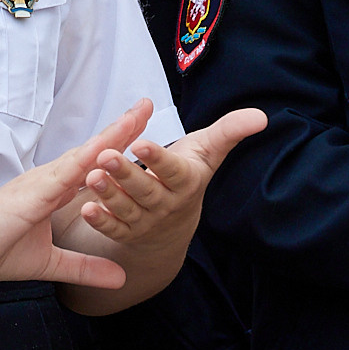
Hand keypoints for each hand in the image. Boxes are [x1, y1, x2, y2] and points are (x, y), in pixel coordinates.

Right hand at [0, 101, 156, 290]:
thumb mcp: (51, 264)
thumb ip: (84, 268)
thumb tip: (120, 278)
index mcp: (55, 190)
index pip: (94, 163)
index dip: (118, 144)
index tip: (144, 126)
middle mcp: (50, 180)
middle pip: (93, 150)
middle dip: (122, 128)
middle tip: (149, 104)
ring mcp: (40, 183)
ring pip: (82, 156)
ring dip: (110, 137)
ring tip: (136, 118)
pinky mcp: (30, 195)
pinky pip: (62, 176)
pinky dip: (84, 162)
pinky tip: (104, 150)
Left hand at [78, 107, 266, 248]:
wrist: (176, 223)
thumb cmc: (187, 174)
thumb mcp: (208, 152)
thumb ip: (229, 132)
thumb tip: (261, 116)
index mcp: (186, 181)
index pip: (173, 169)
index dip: (157, 158)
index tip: (140, 142)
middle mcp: (167, 204)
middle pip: (147, 190)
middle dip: (126, 173)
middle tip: (106, 156)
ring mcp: (147, 221)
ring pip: (127, 209)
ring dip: (109, 195)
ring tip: (92, 177)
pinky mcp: (128, 234)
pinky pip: (114, 230)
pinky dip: (100, 222)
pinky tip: (87, 208)